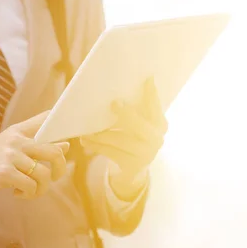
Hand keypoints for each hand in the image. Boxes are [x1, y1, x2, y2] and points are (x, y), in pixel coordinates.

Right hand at [0, 111, 68, 209]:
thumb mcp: (11, 150)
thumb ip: (37, 146)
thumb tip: (66, 146)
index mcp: (19, 131)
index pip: (47, 118)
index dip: (64, 122)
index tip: (73, 133)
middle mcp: (16, 140)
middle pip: (55, 151)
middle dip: (59, 169)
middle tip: (52, 178)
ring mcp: (10, 155)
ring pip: (44, 173)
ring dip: (42, 188)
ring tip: (30, 191)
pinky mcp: (3, 172)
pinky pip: (31, 186)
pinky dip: (29, 194)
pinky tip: (17, 193)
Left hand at [80, 78, 167, 192]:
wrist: (134, 169)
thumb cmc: (133, 137)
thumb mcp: (139, 123)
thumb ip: (135, 109)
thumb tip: (116, 90)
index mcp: (160, 124)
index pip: (155, 106)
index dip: (152, 93)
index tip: (147, 78)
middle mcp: (156, 139)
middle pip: (140, 126)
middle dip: (127, 114)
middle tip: (114, 103)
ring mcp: (146, 154)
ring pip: (121, 140)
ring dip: (102, 134)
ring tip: (86, 130)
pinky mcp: (132, 165)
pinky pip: (111, 152)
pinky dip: (97, 146)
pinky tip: (85, 141)